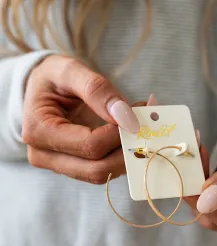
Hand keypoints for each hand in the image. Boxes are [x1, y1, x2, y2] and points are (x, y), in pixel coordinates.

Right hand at [23, 55, 139, 183]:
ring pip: (103, 174)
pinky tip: (131, 134)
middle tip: (147, 123)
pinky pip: (103, 169)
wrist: (41, 90)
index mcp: (39, 132)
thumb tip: (127, 117)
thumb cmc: (52, 78)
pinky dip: (121, 155)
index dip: (119, 133)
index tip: (139, 111)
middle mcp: (45, 156)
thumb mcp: (69, 70)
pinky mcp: (74, 168)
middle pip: (97, 169)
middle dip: (127, 149)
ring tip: (141, 125)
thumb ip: (96, 89)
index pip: (90, 145)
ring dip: (128, 154)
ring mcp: (60, 166)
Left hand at [186, 125, 216, 242]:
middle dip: (201, 194)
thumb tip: (207, 201)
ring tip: (198, 162)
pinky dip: (203, 191)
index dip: (207, 204)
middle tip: (191, 164)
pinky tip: (201, 171)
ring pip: (211, 216)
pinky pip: (212, 210)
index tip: (188, 181)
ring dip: (199, 191)